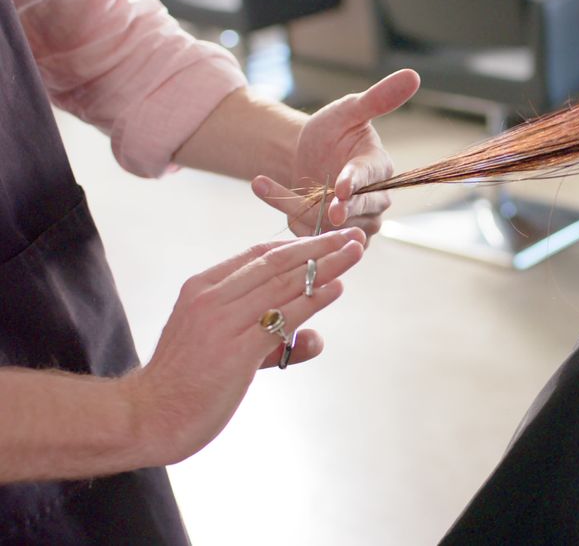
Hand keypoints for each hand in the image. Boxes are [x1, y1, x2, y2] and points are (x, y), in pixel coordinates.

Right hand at [121, 228, 365, 464]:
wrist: (149, 416)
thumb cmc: (186, 382)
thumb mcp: (225, 347)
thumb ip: (272, 341)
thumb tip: (316, 339)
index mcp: (203, 288)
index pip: (259, 256)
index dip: (300, 244)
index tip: (332, 237)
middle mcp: (211, 298)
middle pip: (276, 263)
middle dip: (320, 246)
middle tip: (354, 236)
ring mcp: (221, 323)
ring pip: (282, 284)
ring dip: (325, 266)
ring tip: (355, 253)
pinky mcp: (234, 352)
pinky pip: (280, 319)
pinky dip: (310, 301)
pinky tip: (335, 288)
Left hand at [252, 69, 420, 236]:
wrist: (307, 156)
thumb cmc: (333, 130)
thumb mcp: (350, 110)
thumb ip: (379, 98)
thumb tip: (413, 75)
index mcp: (380, 168)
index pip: (371, 179)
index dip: (356, 184)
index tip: (343, 190)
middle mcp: (375, 201)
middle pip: (357, 212)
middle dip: (336, 210)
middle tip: (320, 207)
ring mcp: (357, 223)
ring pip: (330, 226)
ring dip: (297, 208)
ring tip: (262, 183)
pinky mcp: (333, 236)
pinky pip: (311, 235)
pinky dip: (286, 215)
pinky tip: (264, 189)